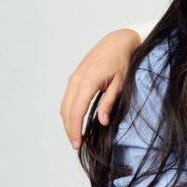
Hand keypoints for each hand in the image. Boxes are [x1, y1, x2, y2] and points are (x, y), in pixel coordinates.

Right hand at [60, 29, 140, 147]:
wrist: (116, 42)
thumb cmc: (121, 61)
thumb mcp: (120, 83)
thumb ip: (109, 103)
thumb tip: (102, 122)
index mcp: (87, 82)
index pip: (76, 112)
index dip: (75, 130)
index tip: (78, 143)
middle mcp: (76, 80)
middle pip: (66, 111)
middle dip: (69, 129)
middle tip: (76, 144)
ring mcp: (74, 78)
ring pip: (64, 105)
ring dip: (68, 122)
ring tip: (76, 136)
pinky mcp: (75, 78)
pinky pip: (67, 98)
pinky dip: (69, 111)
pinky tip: (75, 120)